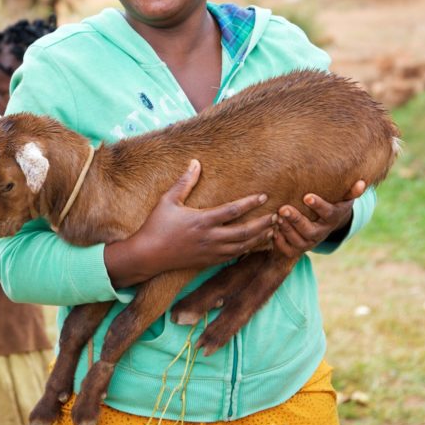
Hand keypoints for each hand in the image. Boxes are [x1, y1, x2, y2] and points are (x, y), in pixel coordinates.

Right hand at [105, 160, 272, 286]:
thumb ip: (185, 182)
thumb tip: (195, 162)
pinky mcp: (209, 261)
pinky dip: (248, 250)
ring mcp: (210, 252)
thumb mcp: (168, 200)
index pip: (232, 210)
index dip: (250, 203)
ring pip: (242, 247)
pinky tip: (255, 244)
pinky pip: (234, 256)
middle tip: (277, 216)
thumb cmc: (157, 225)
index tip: (263, 196)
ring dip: (259, 238)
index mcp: (202, 221)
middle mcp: (210, 238)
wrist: (148, 255)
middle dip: (262, 224)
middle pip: (244, 232)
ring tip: (272, 229)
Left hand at [273, 180, 366, 258]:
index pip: (328, 214)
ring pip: (298, 241)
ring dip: (287, 229)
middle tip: (284, 208)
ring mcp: (309, 243)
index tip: (307, 197)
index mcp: (332, 219)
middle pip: (310, 231)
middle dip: (297, 220)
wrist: (320, 227)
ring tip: (277, 216)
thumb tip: (362, 183)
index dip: (319, 206)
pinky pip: (288, 249)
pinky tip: (272, 229)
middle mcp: (321, 233)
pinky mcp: (296, 250)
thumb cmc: (330, 206)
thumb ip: (351, 192)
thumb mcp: (342, 199)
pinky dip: (279, 241)